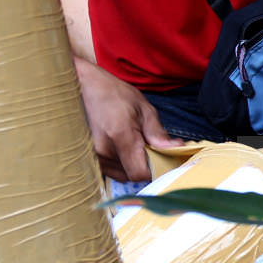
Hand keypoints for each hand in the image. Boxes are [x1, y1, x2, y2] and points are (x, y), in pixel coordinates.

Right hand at [75, 57, 183, 181]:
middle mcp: (104, 150)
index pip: (139, 173)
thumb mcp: (144, 109)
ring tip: (132, 144)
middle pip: (132, 175)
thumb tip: (176, 148)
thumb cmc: (116, 95)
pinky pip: (110, 171)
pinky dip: (120, 164)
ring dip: (131, 165)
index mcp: (120, 136)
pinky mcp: (89, 157)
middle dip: (144, 165)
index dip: (153, 170)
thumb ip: (158, 133)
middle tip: (148, 148)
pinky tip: (122, 149)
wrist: (86, 87)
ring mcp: (94, 155)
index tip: (161, 160)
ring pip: (121, 175)